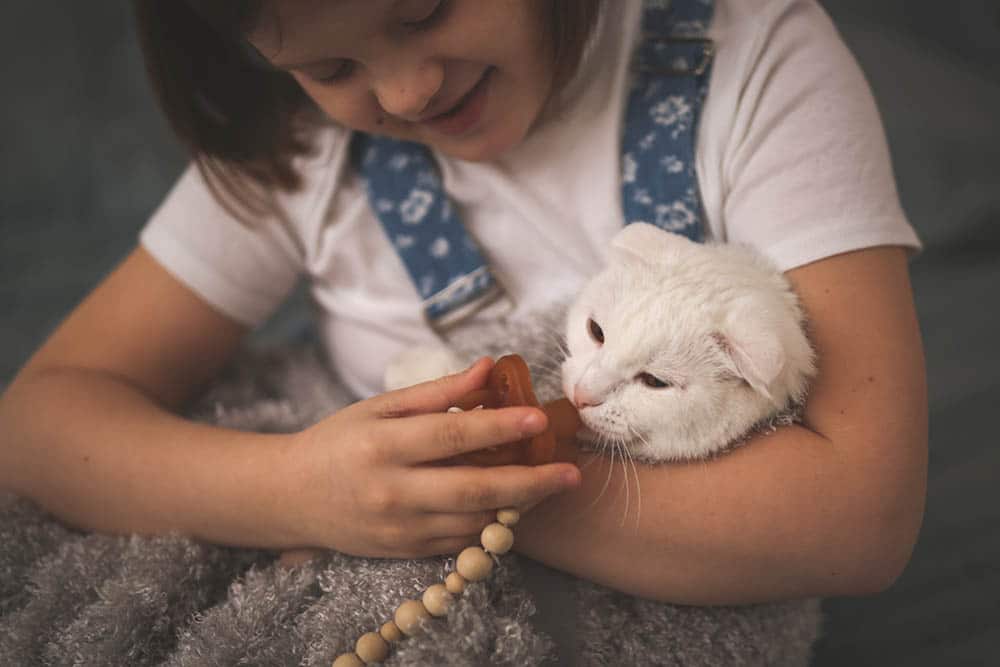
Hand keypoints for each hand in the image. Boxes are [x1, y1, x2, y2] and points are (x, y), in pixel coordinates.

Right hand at [276, 358, 581, 560]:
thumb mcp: (379, 407)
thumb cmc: (338, 441)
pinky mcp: (404, 552)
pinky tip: (513, 506)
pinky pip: (460, 543)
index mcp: (384, 445)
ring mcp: (399, 528)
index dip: (500, 427)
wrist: (290, 497)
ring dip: (518, 506)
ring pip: (474, 523)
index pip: (453, 436)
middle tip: (571, 473)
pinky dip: (491, 526)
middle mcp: (393, 491)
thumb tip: (489, 368)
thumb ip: (437, 392)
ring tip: (550, 485)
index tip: (540, 418)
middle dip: (530, 483)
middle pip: (474, 490)